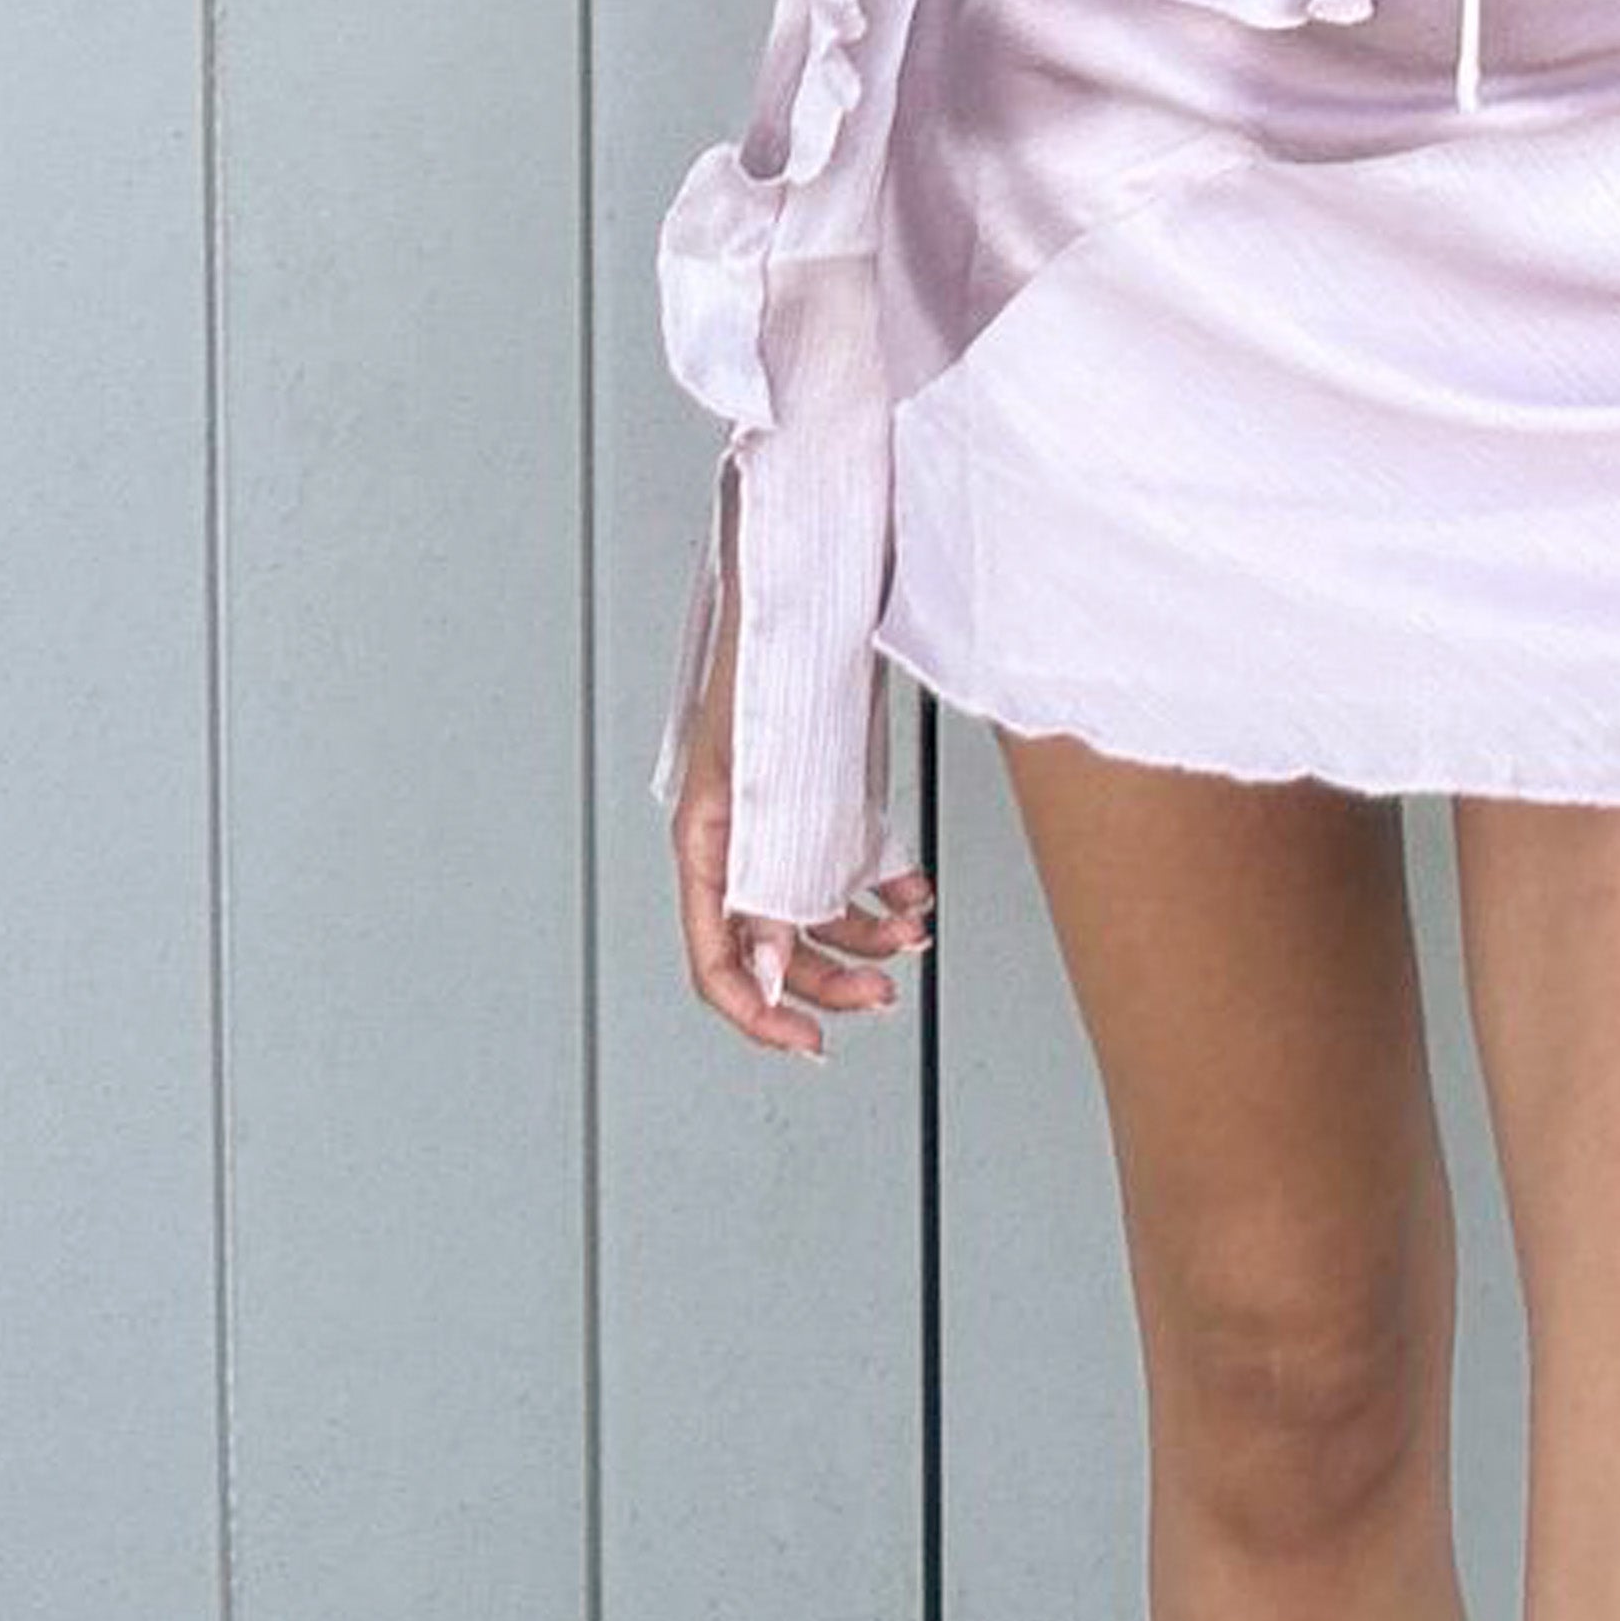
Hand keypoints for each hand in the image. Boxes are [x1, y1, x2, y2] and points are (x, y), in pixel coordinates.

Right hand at [670, 585, 934, 1056]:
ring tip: (912, 932)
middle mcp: (739, 833)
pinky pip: (847, 858)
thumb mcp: (765, 782)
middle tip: (883, 996)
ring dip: (864, 933)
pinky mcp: (824, 788)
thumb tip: (768, 968)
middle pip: (773, 942)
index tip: (807, 1042)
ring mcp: (782, 811)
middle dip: (828, 978)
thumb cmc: (773, 656)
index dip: (757, 1012)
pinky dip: (882, 881)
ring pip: (815, 904)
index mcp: (707, 838)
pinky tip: (912, 883)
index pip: (715, 957)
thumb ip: (764, 880)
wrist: (815, 577)